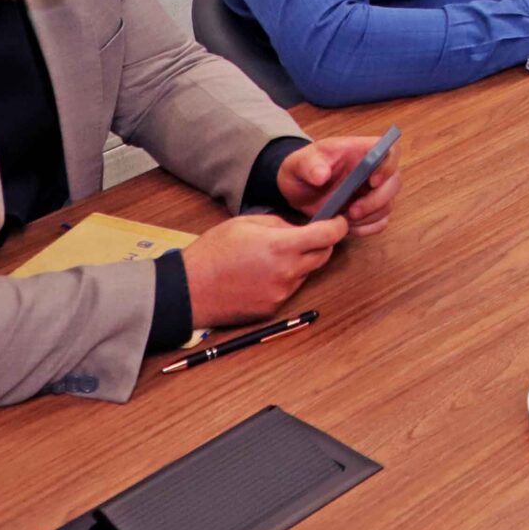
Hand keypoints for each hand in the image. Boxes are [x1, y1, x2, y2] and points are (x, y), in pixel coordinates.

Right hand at [178, 213, 347, 328]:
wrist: (188, 290)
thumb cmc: (212, 253)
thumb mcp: (245, 223)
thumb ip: (279, 223)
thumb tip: (299, 228)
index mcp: (281, 247)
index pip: (327, 236)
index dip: (338, 226)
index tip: (339, 221)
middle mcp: (287, 272)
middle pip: (323, 256)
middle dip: (321, 243)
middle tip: (308, 235)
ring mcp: (281, 293)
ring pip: (306, 273)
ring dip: (300, 262)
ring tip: (270, 256)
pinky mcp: (273, 308)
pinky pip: (289, 289)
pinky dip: (284, 279)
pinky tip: (260, 274)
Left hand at [276, 137, 401, 236]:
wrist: (298, 190)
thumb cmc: (303, 169)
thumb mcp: (299, 163)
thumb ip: (309, 166)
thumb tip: (322, 175)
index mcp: (362, 151)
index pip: (390, 151)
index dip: (388, 166)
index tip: (373, 181)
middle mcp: (374, 171)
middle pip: (394, 182)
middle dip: (378, 199)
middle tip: (353, 211)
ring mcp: (373, 192)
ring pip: (388, 205)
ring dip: (370, 216)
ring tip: (344, 219)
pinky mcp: (369, 211)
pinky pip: (379, 222)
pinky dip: (366, 228)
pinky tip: (347, 227)